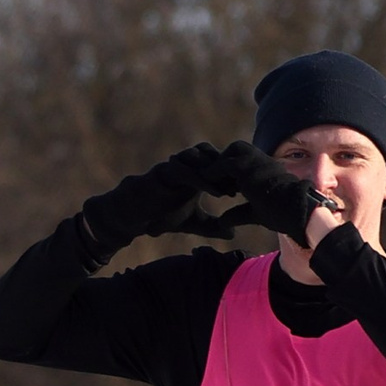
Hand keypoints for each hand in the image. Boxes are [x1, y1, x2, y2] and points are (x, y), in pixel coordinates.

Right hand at [79, 142, 253, 254]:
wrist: (136, 216)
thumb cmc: (162, 215)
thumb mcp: (194, 222)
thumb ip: (213, 226)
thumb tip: (233, 232)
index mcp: (197, 172)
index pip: (220, 163)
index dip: (235, 172)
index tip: (250, 187)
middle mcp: (187, 164)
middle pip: (214, 154)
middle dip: (229, 167)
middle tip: (244, 185)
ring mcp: (175, 166)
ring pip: (200, 156)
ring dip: (217, 170)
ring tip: (231, 189)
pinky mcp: (164, 172)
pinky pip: (187, 170)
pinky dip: (202, 179)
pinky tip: (215, 192)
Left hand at [218, 142, 342, 248]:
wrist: (296, 211)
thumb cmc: (282, 215)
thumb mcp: (255, 214)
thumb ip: (238, 214)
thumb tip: (222, 223)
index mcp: (268, 171)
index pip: (247, 160)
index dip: (232, 171)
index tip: (224, 187)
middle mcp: (264, 162)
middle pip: (240, 148)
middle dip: (226, 159)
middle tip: (216, 179)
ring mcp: (257, 162)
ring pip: (234, 149)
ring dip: (221, 162)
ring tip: (210, 178)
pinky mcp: (249, 168)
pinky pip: (225, 163)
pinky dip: (214, 171)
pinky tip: (206, 181)